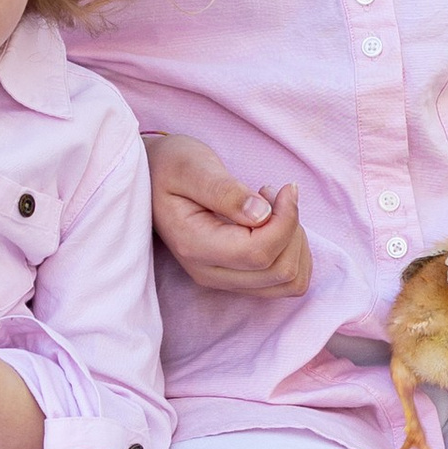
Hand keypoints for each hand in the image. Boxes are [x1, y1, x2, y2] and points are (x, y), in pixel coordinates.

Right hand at [148, 132, 311, 297]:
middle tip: (275, 194)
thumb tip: (262, 214)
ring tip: (274, 208)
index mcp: (194, 246)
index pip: (259, 253)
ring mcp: (222, 280)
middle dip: (292, 229)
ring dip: (295, 243)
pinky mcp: (235, 278)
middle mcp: (208, 273)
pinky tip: (275, 223)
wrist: (152, 179)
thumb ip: (225, 191)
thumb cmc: (170, 166)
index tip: (285, 188)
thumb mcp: (192, 167)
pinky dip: (292, 252)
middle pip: (279, 271)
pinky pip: (283, 282)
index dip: (285, 222)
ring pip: (287, 281)